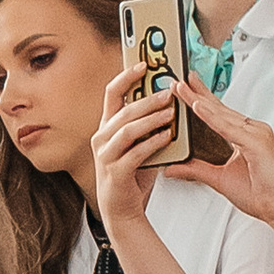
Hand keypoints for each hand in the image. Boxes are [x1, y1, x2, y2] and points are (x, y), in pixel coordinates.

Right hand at [89, 65, 185, 235]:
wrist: (121, 209)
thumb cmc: (132, 174)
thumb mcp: (136, 144)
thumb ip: (146, 124)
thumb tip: (168, 100)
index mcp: (106, 126)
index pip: (112, 93)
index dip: (127, 76)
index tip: (143, 64)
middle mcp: (101, 138)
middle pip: (124, 110)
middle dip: (148, 99)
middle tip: (169, 92)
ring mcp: (106, 156)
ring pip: (128, 130)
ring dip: (152, 119)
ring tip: (171, 113)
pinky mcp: (116, 172)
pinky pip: (135, 153)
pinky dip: (153, 143)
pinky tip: (167, 137)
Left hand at [102, 65, 273, 227]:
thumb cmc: (260, 194)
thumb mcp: (219, 179)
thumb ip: (196, 170)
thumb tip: (173, 168)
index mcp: (245, 136)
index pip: (218, 114)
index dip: (201, 100)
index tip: (184, 88)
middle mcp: (252, 130)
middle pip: (219, 108)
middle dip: (196, 94)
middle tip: (176, 80)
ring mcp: (256, 134)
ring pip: (222, 114)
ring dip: (199, 100)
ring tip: (180, 88)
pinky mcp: (257, 143)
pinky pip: (229, 128)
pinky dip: (213, 117)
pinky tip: (198, 107)